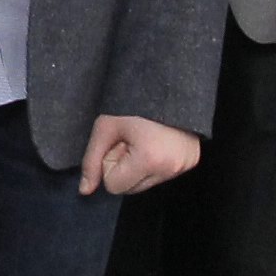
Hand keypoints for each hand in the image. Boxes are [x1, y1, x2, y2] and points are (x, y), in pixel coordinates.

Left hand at [77, 114, 200, 196]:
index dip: (110, 164)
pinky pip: (160, 175)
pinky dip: (153, 164)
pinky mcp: (190, 162)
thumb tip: (84, 191)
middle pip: (129, 189)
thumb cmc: (134, 103)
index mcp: (149, 160)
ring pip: (144, 184)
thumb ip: (91, 160)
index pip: (114, 186)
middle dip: (124, 168)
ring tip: (143, 141)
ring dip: (138, 167)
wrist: (168, 85)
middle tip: (130, 141)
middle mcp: (169, 168)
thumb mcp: (106, 127)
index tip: (119, 143)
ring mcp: (183, 167)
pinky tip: (154, 144)